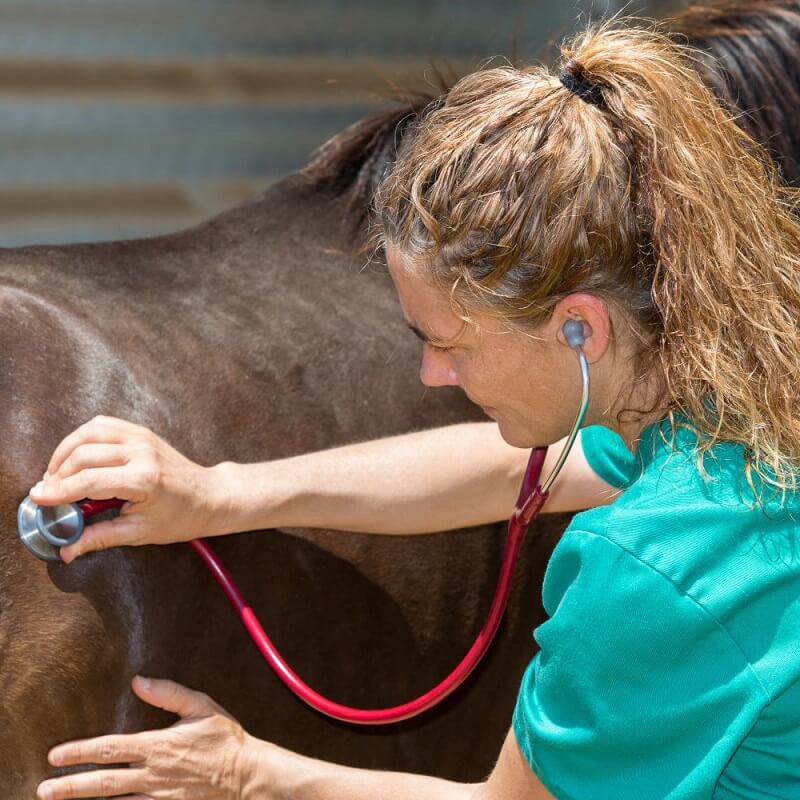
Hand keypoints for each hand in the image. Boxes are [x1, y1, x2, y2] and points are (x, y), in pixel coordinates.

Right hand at [28, 415, 229, 561]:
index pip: (88, 481)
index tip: (39, 499)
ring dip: (65, 452)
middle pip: (82, 455)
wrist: (209, 495)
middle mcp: (141, 453)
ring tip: (57, 475)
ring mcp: (141, 438)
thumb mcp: (140, 532)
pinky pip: (102, 425)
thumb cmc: (181, 516)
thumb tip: (69, 549)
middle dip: (58, 474)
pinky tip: (75, 456)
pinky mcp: (140, 431)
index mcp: (143, 479)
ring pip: (87, 434)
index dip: (58, 491)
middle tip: (49, 493)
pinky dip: (82, 438)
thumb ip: (101, 538)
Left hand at [37, 677, 256, 799]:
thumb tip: (139, 680)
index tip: (55, 754)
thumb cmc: (225, 738)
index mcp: (159, 745)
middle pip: (103, 782)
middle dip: (70, 785)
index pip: (110, 748)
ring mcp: (159, 796)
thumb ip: (169, 693)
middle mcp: (153, 774)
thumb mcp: (201, 706)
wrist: (247, 775)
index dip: (80, 751)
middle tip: (44, 788)